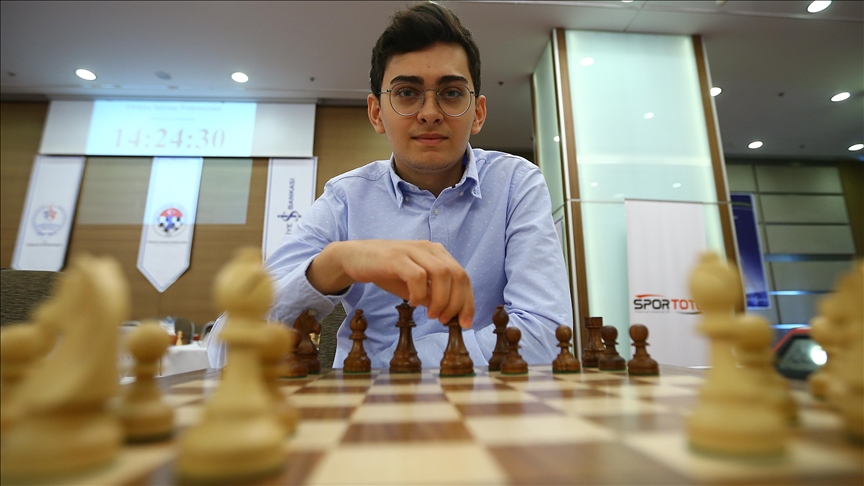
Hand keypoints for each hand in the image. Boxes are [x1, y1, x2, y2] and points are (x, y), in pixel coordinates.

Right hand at [306, 240, 473, 327]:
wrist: (355, 258)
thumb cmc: (387, 272)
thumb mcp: (415, 285)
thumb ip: (432, 295)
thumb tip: (450, 314)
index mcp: (437, 254)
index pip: (463, 276)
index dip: (468, 301)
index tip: (465, 323)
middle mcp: (429, 249)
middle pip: (457, 275)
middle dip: (457, 302)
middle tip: (445, 320)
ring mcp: (413, 251)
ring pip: (442, 274)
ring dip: (440, 299)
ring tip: (431, 315)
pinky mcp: (396, 257)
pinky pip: (417, 276)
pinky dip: (419, 293)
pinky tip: (412, 303)